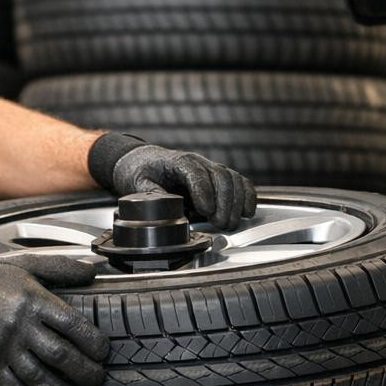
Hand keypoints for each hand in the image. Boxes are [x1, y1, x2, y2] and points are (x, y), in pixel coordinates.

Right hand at [0, 254, 108, 385]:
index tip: (103, 351)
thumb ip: (61, 268)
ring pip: (38, 377)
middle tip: (97, 378)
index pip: (71, 325)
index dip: (92, 342)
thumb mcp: (29, 265)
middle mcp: (21, 326)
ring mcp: (5, 347)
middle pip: (59, 355)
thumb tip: (91, 271)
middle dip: (84, 371)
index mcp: (35, 301)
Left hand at [110, 143, 257, 230]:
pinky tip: (248, 212)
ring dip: (236, 203)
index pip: (196, 172)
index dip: (204, 191)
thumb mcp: (138, 183)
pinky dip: (247, 196)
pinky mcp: (218, 179)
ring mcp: (211, 170)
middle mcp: (199, 163)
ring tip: (230, 223)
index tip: (206, 211)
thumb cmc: (141, 171)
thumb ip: (151, 195)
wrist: (145, 162)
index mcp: (179, 162)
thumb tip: (163, 208)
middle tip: (220, 224)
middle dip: (224, 202)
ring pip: (233, 179)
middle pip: (220, 176)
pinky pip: (239, 183)